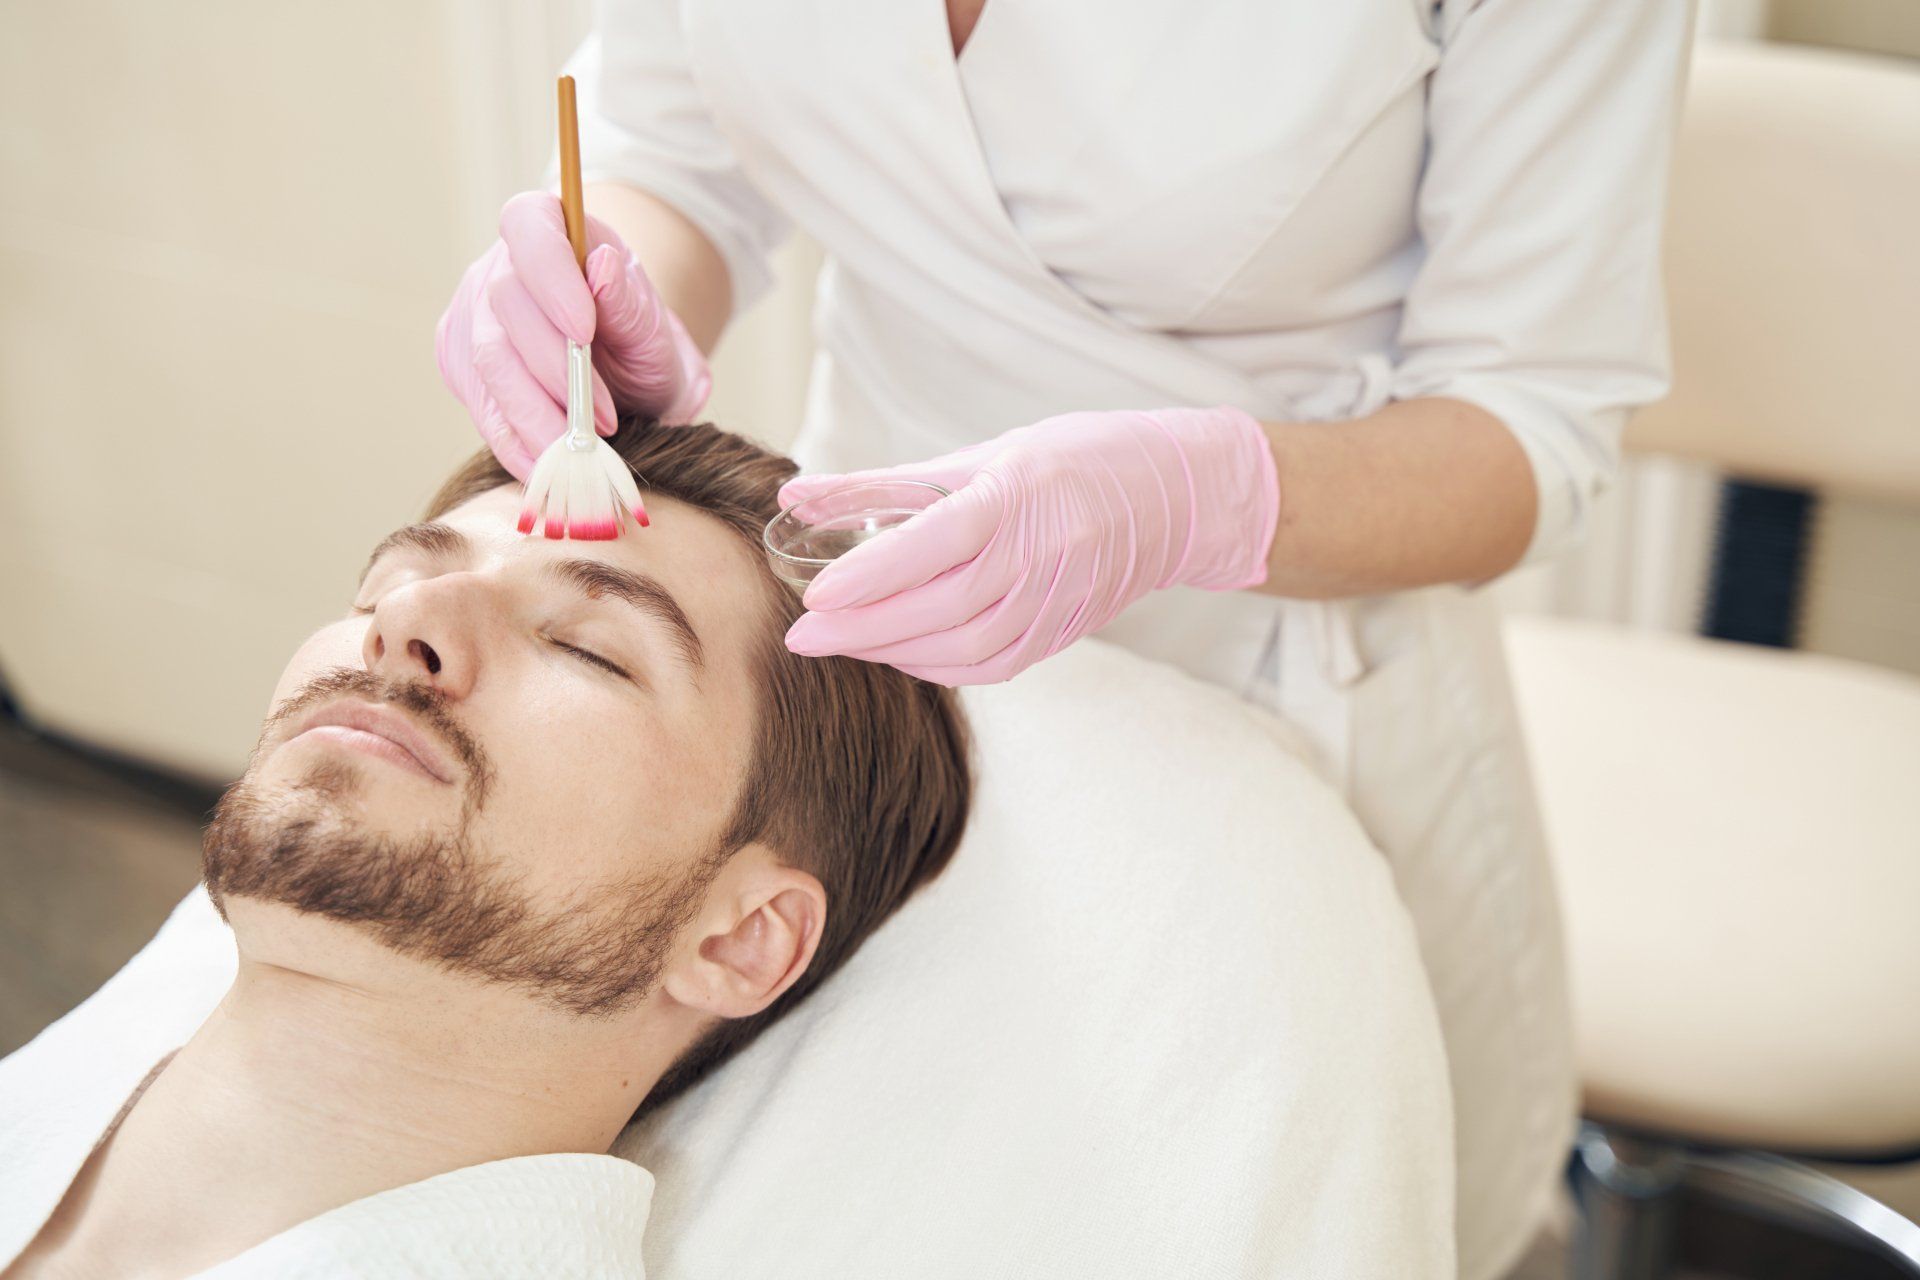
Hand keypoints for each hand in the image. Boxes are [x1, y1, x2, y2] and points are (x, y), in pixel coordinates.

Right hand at [436, 191, 711, 477]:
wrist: (626, 378)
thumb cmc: (640, 340)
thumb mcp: (652, 324)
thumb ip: (629, 300)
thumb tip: (602, 265)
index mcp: (548, 229)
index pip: (529, 228)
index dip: (550, 276)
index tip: (584, 329)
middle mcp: (498, 269)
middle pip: (504, 310)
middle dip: (553, 372)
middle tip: (599, 420)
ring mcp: (472, 319)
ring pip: (487, 366)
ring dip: (534, 416)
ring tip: (579, 451)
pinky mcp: (462, 370)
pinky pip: (481, 408)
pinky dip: (515, 442)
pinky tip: (547, 465)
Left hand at [779, 408, 1280, 684]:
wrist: (1167, 496)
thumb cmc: (1062, 461)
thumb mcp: (976, 456)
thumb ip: (883, 485)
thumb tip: (796, 495)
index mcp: (1016, 498)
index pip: (936, 542)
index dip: (874, 573)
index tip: (815, 594)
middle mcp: (1040, 556)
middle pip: (941, 607)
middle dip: (863, 629)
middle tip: (801, 635)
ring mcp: (1055, 602)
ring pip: (963, 646)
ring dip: (893, 652)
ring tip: (839, 643)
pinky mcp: (1061, 633)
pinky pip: (989, 665)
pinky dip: (934, 666)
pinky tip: (897, 654)